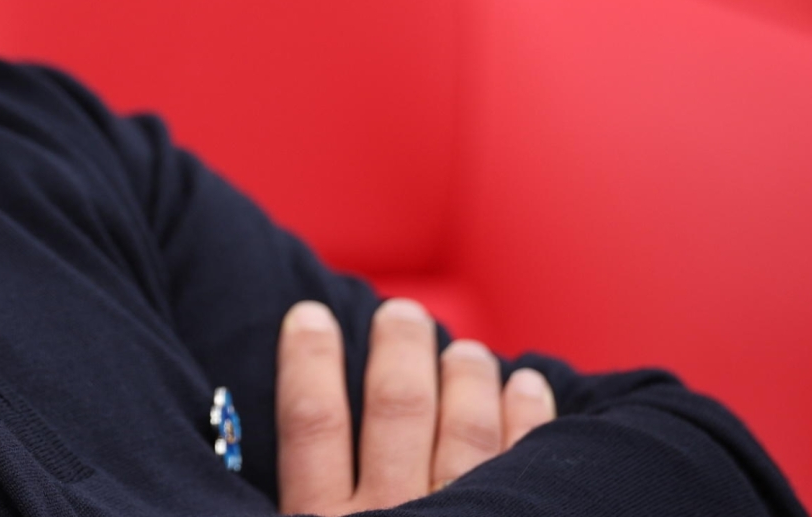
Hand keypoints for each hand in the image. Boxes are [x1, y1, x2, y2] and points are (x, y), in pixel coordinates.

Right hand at [275, 299, 554, 514]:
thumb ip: (307, 502)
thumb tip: (283, 447)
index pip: (312, 423)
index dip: (310, 361)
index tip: (310, 315)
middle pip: (397, 410)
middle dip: (400, 350)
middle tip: (402, 314)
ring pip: (465, 431)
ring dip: (467, 378)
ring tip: (467, 352)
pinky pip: (524, 463)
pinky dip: (527, 417)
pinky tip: (526, 386)